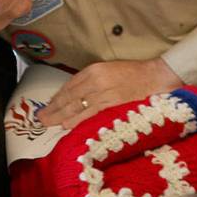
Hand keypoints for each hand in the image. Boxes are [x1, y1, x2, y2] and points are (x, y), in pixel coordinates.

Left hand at [37, 58, 181, 128]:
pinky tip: (68, 126)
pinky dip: (78, 121)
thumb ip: (91, 82)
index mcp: (94, 70)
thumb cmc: (132, 74)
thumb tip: (73, 98)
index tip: (48, 106)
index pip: (69, 86)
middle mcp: (96, 81)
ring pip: (77, 107)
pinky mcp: (113, 106)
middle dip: (54, 109)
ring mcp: (104, 93)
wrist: (155, 77)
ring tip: (49, 124)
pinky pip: (91, 114)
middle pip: (69, 98)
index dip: (57, 98)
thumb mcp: (107, 71)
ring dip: (61, 117)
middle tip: (41, 119)